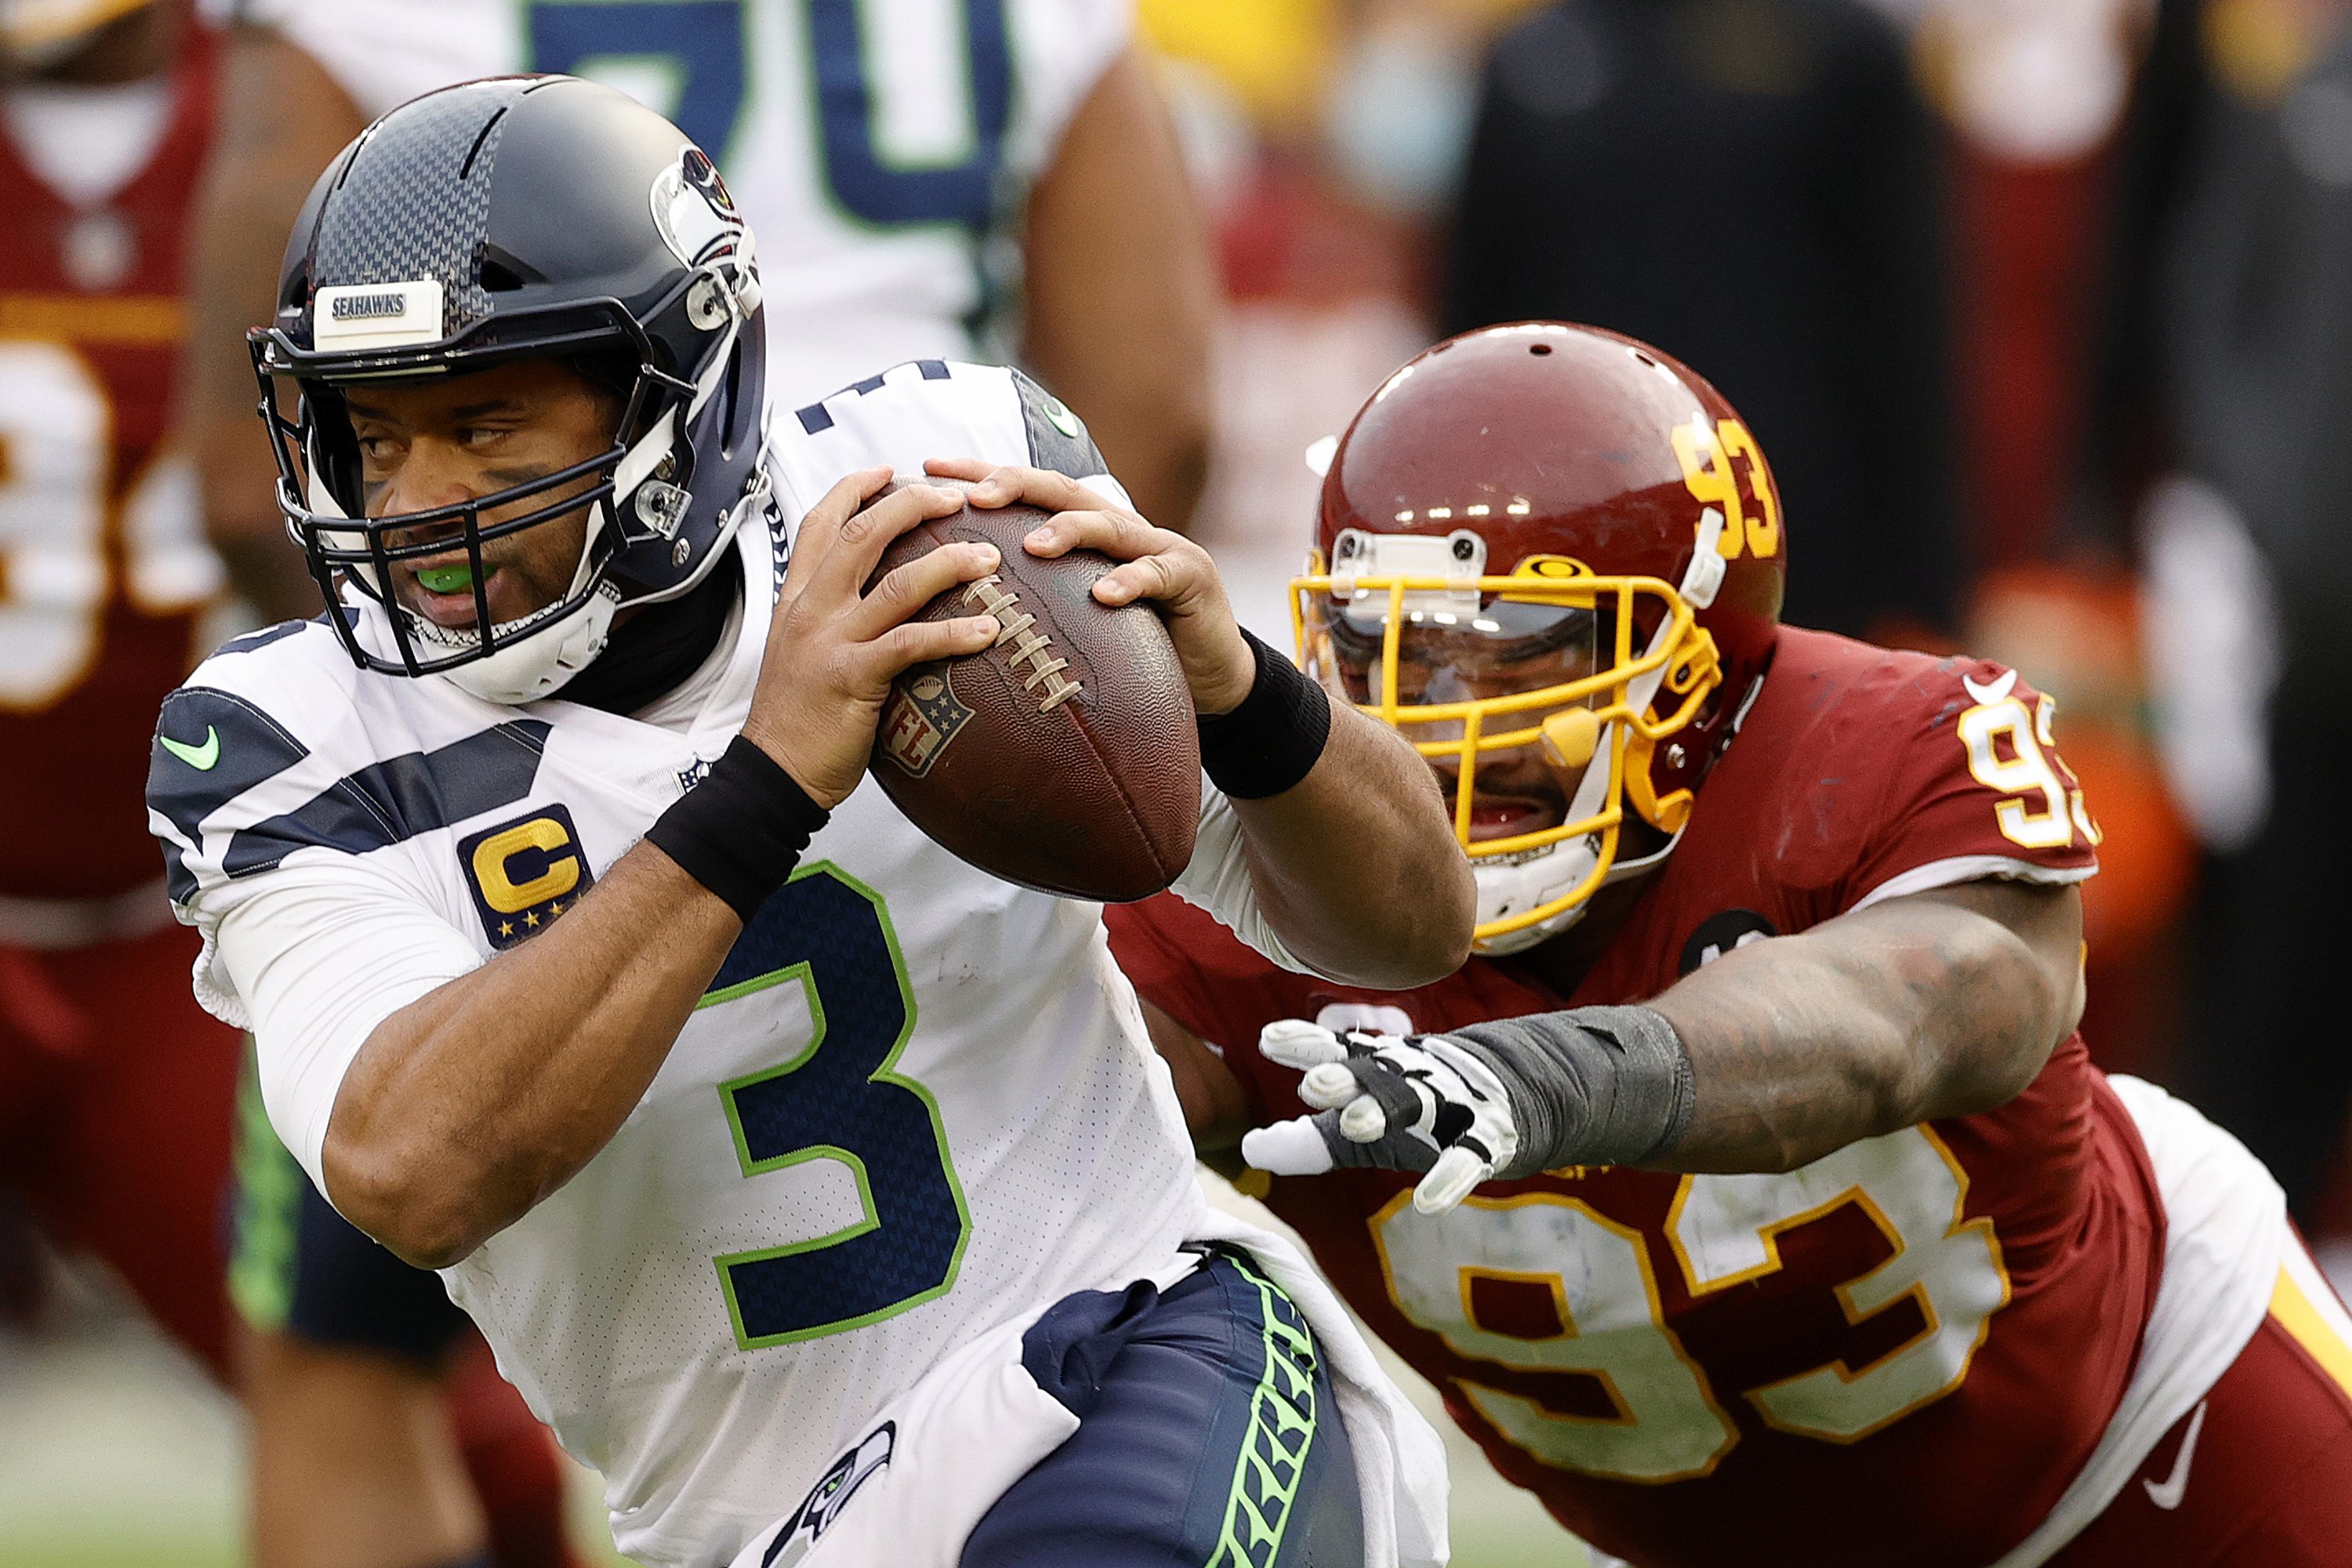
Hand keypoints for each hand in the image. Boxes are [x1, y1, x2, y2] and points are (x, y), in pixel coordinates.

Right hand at [740, 468, 1003, 808]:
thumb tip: (873, 598)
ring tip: (988, 557)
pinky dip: (954, 634)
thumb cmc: (795, 717)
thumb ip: (830, 616)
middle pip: (863, 533)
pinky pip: (911, 644)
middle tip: (955, 497)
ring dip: (948, 563)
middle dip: (912, 505)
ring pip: (895, 583)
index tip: (889, 469)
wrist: (772, 772)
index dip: (855, 488)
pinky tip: (989, 631)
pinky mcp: (853, 678)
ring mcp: (831, 641)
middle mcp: (811, 609)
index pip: (821, 523)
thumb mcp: (800, 650)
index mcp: (797, 597)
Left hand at [922, 458, 1256, 714]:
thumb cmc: (1134, 648)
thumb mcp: (1075, 620)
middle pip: (1064, 492)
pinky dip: (1129, 582)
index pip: (1029, 492)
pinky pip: (1158, 575)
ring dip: (1068, 530)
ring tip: (1032, 545)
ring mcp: (1159, 548)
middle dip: (1017, 486)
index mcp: (1087, 532)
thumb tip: (951, 610)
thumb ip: (1033, 601)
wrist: (1212, 677)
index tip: (931, 469)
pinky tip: (1103, 595)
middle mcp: (1120, 528)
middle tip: (975, 496)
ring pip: (1108, 525)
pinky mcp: (1192, 578)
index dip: (982, 475)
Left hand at [1239, 1019, 1521, 1214]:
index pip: (1335, 1051)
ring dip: (1383, 1113)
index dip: (1303, 1044)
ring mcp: (1451, 1105)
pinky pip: (1467, 1157)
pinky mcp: (1487, 1139)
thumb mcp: (1365, 1127)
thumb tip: (1248, 1150)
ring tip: (1354, 1125)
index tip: (1267, 1039)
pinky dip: (1448, 1179)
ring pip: (1415, 1104)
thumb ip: (1309, 1140)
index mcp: (1378, 1070)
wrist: (1514, 1096)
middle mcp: (1410, 1079)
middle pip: (1371, 1075)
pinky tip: (1426, 1204)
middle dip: (1342, 1078)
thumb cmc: (1420, 1111)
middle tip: (1311, 1086)